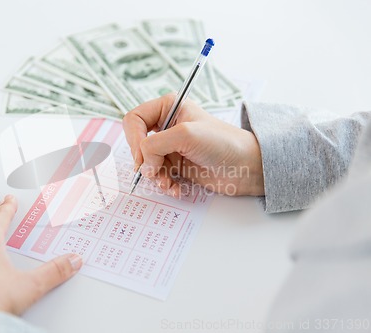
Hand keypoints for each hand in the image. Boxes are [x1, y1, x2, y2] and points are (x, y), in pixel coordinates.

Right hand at [123, 94, 264, 196]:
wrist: (246, 167)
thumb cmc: (223, 142)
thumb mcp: (185, 135)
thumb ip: (155, 145)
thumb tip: (143, 164)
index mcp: (168, 108)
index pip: (134, 119)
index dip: (134, 138)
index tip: (142, 156)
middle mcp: (167, 126)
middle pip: (137, 143)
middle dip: (144, 161)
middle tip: (153, 172)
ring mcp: (171, 147)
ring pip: (146, 163)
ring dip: (155, 176)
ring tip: (168, 183)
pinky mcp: (177, 165)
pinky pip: (158, 176)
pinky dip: (164, 184)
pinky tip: (176, 188)